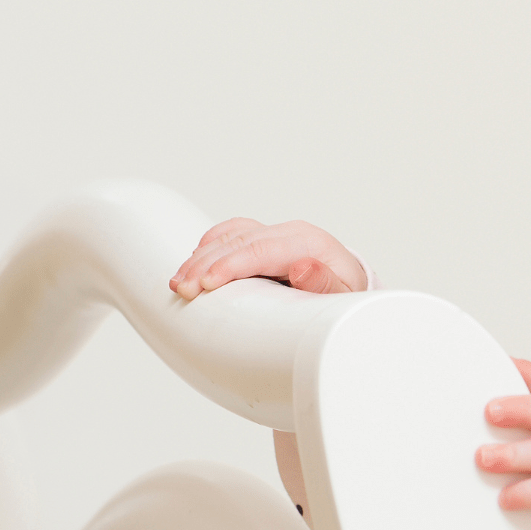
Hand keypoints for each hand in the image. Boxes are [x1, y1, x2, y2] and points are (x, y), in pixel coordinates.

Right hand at [170, 218, 367, 298]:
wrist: (351, 285)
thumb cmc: (347, 294)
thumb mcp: (345, 297)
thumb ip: (326, 284)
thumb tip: (302, 268)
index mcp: (310, 243)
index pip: (263, 250)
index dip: (232, 265)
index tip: (208, 284)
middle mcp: (290, 232)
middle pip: (240, 242)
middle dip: (207, 264)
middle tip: (183, 289)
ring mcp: (275, 233)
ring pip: (231, 236)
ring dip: (201, 258)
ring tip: (179, 281)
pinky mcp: (265, 239)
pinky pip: (232, 233)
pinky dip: (210, 245)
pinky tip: (194, 260)